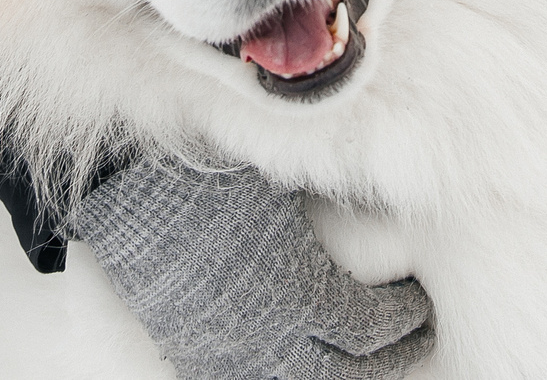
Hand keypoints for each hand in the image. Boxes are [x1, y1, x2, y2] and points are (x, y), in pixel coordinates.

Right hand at [69, 156, 435, 378]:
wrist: (129, 207)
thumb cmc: (208, 187)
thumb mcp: (280, 192)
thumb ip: (329, 208)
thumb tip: (381, 194)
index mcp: (304, 295)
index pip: (374, 328)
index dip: (404, 320)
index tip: (418, 304)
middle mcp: (278, 339)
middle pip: (351, 371)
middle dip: (389, 358)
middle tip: (412, 341)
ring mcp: (238, 357)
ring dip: (341, 377)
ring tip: (364, 362)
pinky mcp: (202, 361)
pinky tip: (301, 367)